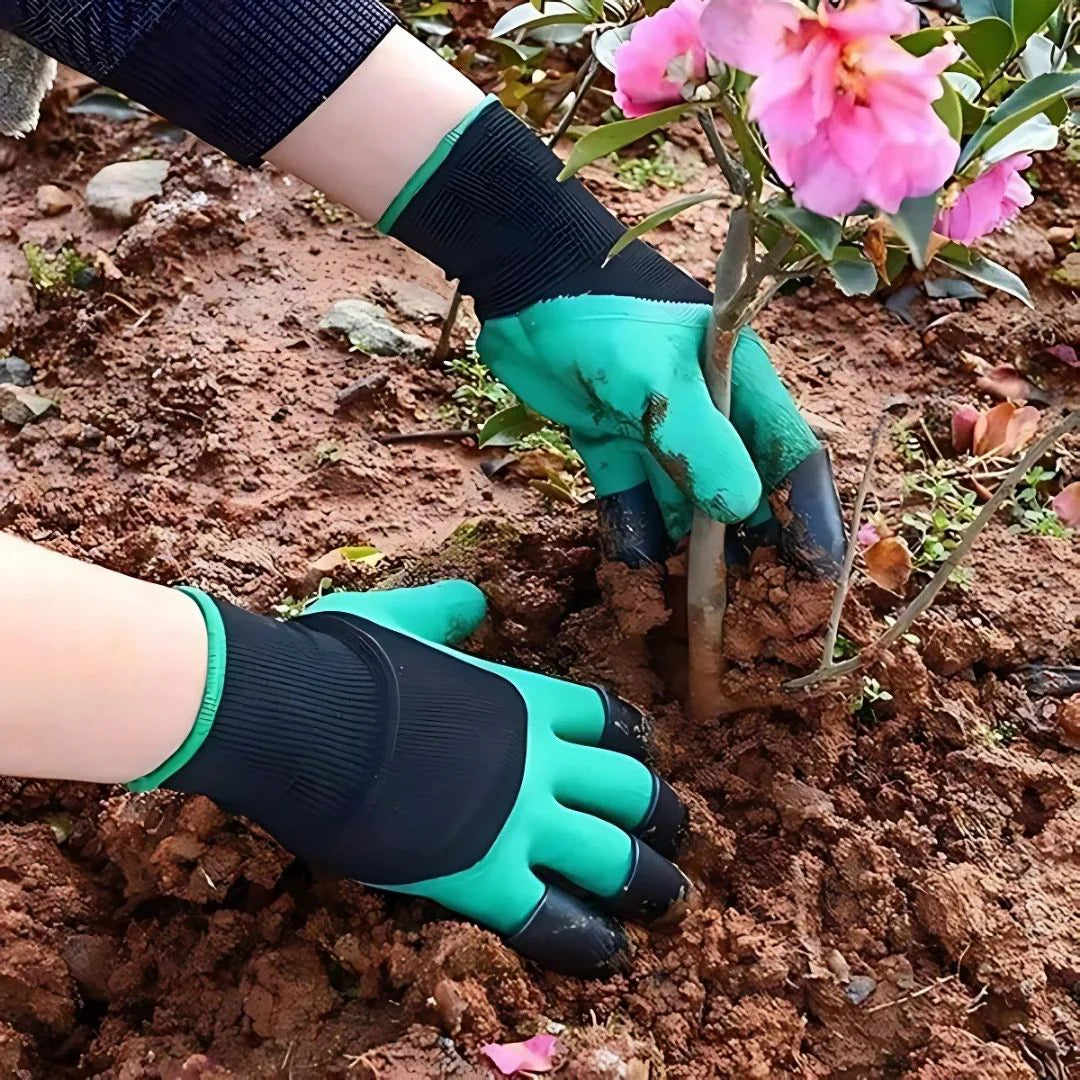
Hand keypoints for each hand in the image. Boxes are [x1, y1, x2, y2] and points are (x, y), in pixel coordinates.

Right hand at [165, 583, 689, 976]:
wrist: (299, 717)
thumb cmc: (344, 664)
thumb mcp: (399, 618)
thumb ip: (444, 610)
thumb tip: (472, 599)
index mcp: (523, 697)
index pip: (604, 719)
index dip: (630, 740)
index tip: (643, 757)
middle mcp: (537, 758)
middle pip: (628, 789)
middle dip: (662, 816)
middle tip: (680, 836)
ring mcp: (516, 818)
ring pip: (610, 855)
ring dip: (647, 881)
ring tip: (668, 901)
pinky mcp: (480, 874)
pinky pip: (549, 917)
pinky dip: (585, 939)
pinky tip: (610, 953)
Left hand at [385, 99, 844, 570]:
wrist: (522, 277)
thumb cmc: (603, 313)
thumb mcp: (656, 376)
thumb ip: (698, 441)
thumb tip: (741, 510)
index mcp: (742, 387)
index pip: (792, 463)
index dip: (808, 522)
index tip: (814, 581)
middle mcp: (710, 413)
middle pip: (742, 494)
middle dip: (748, 555)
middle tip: (749, 616)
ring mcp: (658, 430)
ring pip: (685, 507)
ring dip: (687, 557)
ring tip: (691, 614)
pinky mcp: (612, 442)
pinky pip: (631, 502)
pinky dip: (634, 537)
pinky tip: (636, 580)